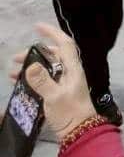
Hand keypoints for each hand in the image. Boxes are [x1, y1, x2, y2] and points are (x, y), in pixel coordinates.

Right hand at [9, 24, 97, 143]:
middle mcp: (70, 72)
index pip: (64, 44)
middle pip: (52, 55)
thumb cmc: (69, 111)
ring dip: (31, 66)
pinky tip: (18, 82)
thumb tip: (31, 64)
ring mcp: (64, 82)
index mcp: (73, 68)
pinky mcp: (59, 92)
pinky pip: (45, 79)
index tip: (37, 26)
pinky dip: (32, 78)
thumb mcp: (54, 96)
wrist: (78, 130)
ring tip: (13, 71)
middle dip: (34, 52)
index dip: (52, 33)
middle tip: (15, 58)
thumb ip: (42, 80)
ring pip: (47, 67)